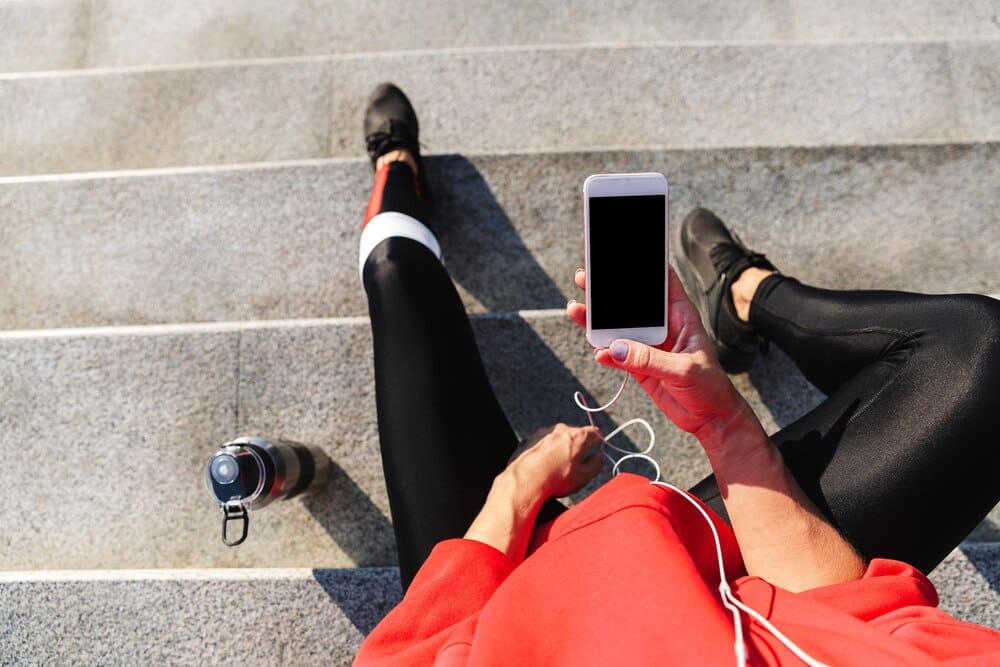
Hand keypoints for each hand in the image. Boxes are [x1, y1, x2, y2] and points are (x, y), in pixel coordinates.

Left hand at [507, 424, 603, 500]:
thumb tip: (599, 458)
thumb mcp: (584, 476)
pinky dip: (546, 452)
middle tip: (577, 464)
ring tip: (557, 468)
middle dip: (578, 446)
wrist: (525, 480)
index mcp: (578, 436)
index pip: (594, 433)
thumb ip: (596, 464)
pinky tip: (544, 467)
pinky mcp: (530, 439)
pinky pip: (543, 443)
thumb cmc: (555, 479)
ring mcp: (544, 433)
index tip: (598, 448)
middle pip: (575, 435)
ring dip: (560, 449)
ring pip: (558, 439)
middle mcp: (561, 430)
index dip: (598, 441)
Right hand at [566, 267, 748, 443]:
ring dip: (598, 321)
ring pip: (618, 327)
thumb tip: (617, 348)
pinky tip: (598, 353)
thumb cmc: (710, 386)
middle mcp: (662, 326)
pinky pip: (616, 354)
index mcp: (680, 316)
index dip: (646, 266)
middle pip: (631, 303)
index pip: (663, 283)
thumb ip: (650, 359)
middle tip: (585, 278)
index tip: (623, 253)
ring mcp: (648, 345)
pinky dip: (605, 353)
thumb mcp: (684, 369)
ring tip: (577, 310)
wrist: (710, 418)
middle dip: (609, 291)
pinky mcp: (639, 365)